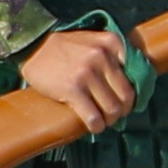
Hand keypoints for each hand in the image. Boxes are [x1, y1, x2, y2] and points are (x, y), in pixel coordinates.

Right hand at [23, 28, 139, 135]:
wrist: (30, 46)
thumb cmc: (63, 47)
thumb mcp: (93, 40)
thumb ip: (113, 53)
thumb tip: (133, 81)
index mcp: (112, 43)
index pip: (136, 74)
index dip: (132, 91)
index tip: (125, 100)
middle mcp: (103, 56)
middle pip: (127, 95)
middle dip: (123, 110)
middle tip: (115, 114)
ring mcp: (88, 73)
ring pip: (113, 108)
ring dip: (110, 120)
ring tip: (104, 121)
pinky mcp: (72, 89)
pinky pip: (93, 116)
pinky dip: (97, 126)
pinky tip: (94, 127)